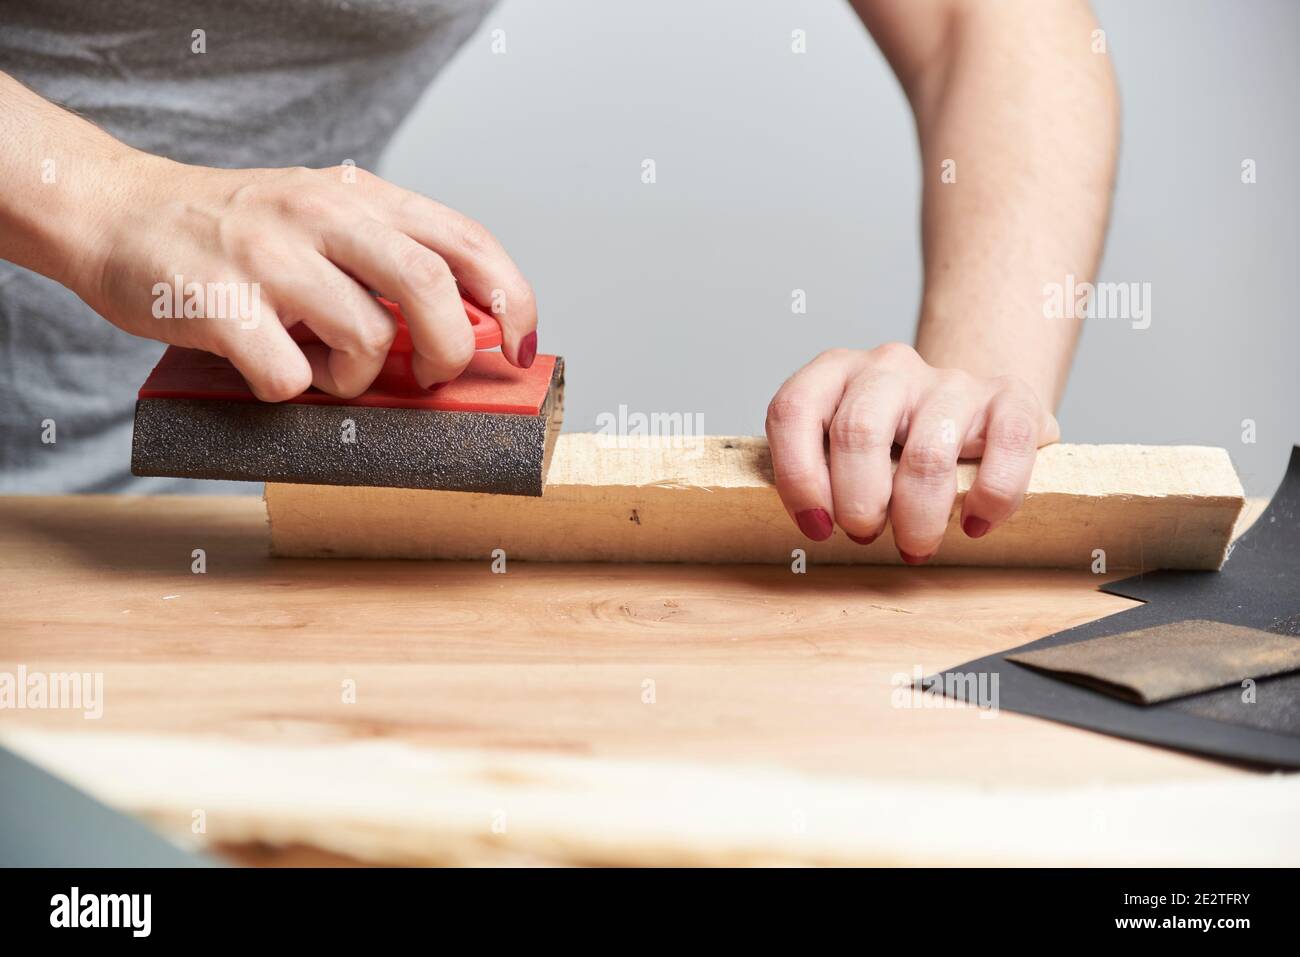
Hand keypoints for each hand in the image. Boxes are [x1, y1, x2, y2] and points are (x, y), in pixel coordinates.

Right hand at [70, 154, 536, 400]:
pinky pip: (290, 376)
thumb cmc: (235, 234)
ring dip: (359, 378)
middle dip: (447, 352)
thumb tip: (468, 333)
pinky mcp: (219, 303)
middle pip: (430, 289)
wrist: (116, 212)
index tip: (522, 347)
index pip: (467, 242)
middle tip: (426, 376)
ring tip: (326, 368)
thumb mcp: (324, 220)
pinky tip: (272, 370)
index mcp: (360, 197)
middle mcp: (321, 215)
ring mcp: (270, 256)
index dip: (514, 301)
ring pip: (366, 339)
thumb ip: (389, 261)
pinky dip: (293, 392)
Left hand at [765, 344, 1059, 562]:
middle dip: (858, 504)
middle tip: (865, 535)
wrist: (972, 411)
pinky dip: (991, 498)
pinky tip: (974, 524)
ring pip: (927, 454)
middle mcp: (888, 366)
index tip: (817, 527)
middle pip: (857, 433)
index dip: (798, 477)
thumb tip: (812, 520)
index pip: (793, 410)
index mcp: (834, 372)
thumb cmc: (895, 445)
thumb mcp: (842, 449)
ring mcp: (950, 380)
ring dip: (917, 517)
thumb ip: (818, 471)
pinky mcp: (1009, 398)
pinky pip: (1007, 446)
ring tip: (915, 545)